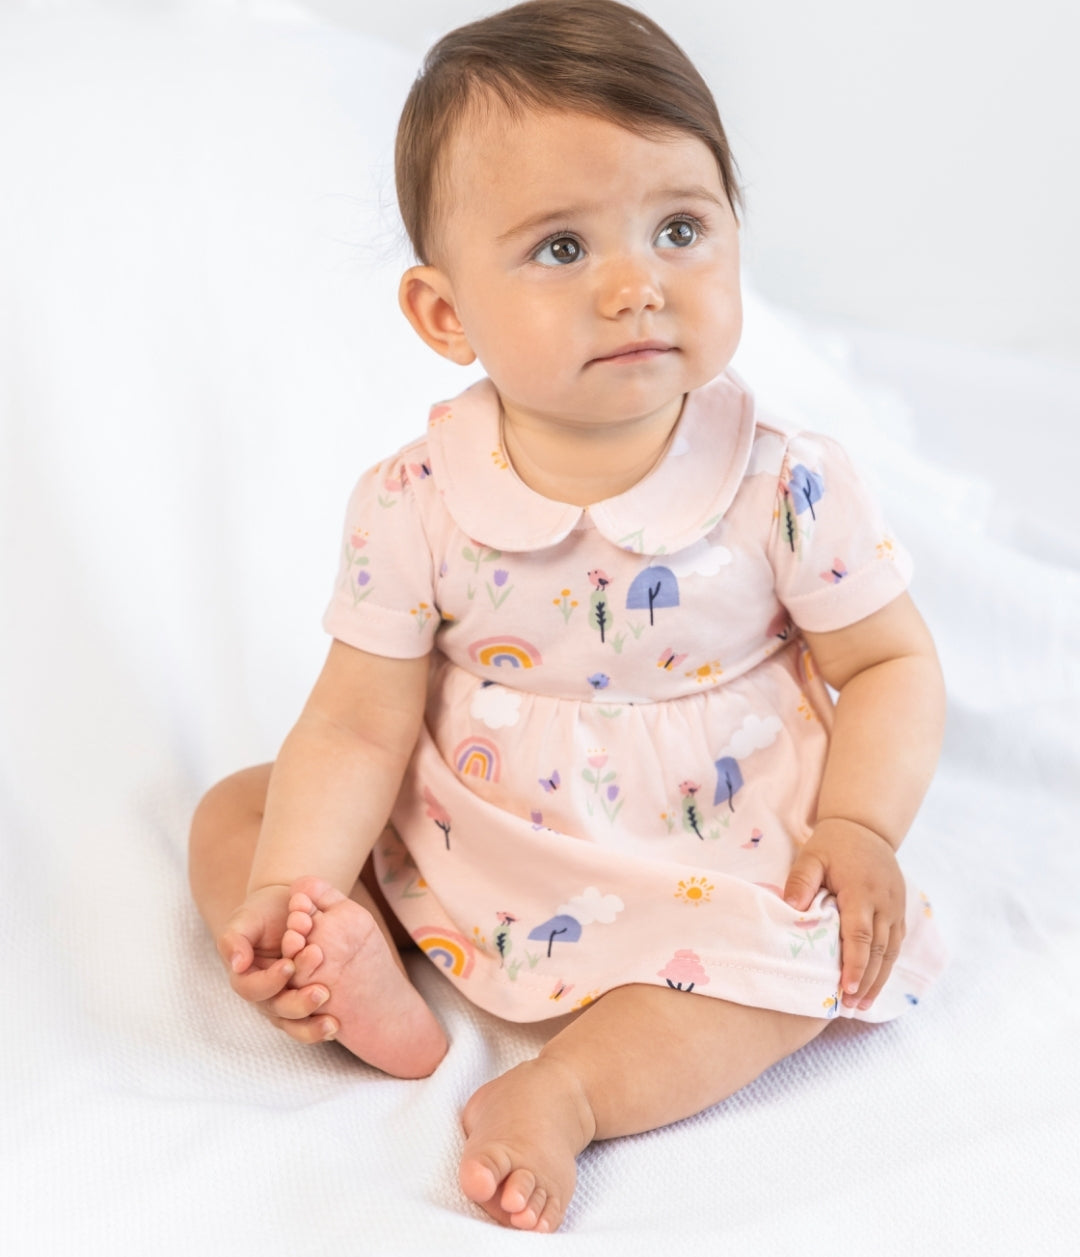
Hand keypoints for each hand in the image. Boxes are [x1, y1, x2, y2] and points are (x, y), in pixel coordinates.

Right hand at [217, 884, 338, 1042]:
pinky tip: (337, 1025)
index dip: (269, 982)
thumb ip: (234, 939)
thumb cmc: (262, 913)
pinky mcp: (302, 1003)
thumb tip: (237, 964)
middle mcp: (263, 995)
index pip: (252, 989)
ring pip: (293, 1024)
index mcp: (245, 977)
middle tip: (321, 992)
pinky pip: (308, 1023)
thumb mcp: (245, 919)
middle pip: (277, 1010)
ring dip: (311, 1026)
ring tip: (332, 1022)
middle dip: (298, 1004)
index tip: (289, 965)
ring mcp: (283, 1002)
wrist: (287, 907)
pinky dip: (320, 1028)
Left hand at [783, 819, 905, 1010]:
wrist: (866, 828)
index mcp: (861, 891)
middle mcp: (884, 903)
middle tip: (851, 1006)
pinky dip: (887, 965)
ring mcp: (895, 907)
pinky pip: (896, 942)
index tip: (845, 988)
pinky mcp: (899, 910)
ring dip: (879, 979)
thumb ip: (802, 880)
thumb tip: (791, 908)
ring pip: (890, 950)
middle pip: (878, 949)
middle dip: (866, 980)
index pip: (860, 935)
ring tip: (863, 1004)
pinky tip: (876, 983)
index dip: (854, 964)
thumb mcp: (811, 856)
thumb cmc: (833, 844)